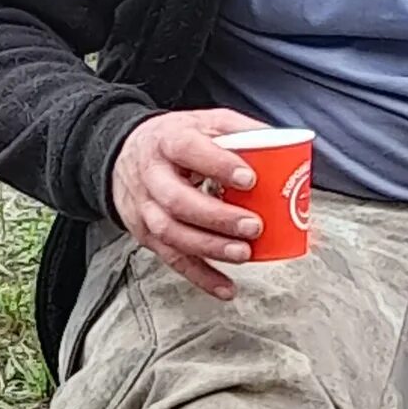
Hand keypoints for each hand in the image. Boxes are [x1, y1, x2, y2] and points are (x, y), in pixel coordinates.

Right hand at [110, 108, 266, 299]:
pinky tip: (225, 287)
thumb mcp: (204, 121)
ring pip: (172, 234)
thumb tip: (284, 144)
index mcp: (168, 141)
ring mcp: (146, 208)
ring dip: (210, 248)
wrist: (123, 155)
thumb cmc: (172, 139)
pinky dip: (201, 277)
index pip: (189, 150)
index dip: (218, 165)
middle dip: (218, 218)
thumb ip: (240, 130)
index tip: (249, 179)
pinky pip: (173, 260)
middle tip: (253, 226)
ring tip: (243, 253)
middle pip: (178, 201)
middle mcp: (152, 176)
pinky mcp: (147, 235)